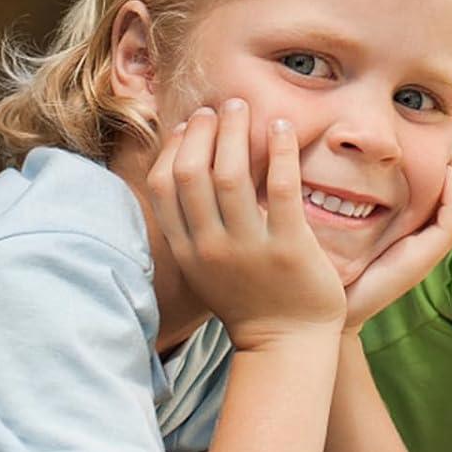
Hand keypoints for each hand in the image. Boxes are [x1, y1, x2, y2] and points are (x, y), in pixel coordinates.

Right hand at [148, 101, 344, 350]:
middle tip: (220, 107)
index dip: (173, 148)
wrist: (287, 345)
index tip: (189, 125)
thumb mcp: (205, 266)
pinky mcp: (288, 248)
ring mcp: (248, 248)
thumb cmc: (248, 298)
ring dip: (235, 131)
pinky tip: (282, 127)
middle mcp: (211, 247)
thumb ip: (193, 225)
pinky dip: (279, 151)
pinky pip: (281, 188)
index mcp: (188, 250)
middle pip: (192, 173)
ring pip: (230, 175)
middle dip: (203, 131)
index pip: (163, 187)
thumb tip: (186, 168)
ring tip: (244, 107)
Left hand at [342, 159, 451, 331]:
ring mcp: (427, 251)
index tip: (439, 149)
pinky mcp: (425, 257)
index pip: (445, 202)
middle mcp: (425, 243)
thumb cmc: (339, 265)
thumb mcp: (353, 225)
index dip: (449, 176)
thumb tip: (354, 158)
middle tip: (451, 149)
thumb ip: (360, 200)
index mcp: (413, 234)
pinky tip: (447, 176)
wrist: (335, 305)